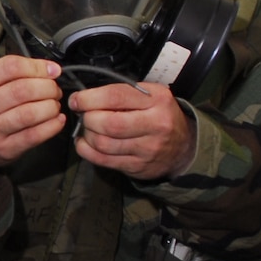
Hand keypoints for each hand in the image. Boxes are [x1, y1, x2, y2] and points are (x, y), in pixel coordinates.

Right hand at [0, 55, 65, 176]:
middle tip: (54, 90)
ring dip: (51, 106)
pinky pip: (34, 135)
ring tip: (54, 105)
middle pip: (22, 90)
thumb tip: (50, 70)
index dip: (37, 66)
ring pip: (30, 113)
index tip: (51, 70)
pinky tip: (57, 120)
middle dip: (47, 87)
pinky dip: (52, 126)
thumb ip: (12, 75)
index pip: (10, 67)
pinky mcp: (4, 149)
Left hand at [67, 81, 195, 178]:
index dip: (89, 98)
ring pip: (103, 143)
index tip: (77, 99)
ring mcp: (147, 149)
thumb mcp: (151, 96)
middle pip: (109, 123)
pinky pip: (102, 160)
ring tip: (87, 127)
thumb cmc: (160, 115)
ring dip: (87, 134)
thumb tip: (86, 96)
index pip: (116, 96)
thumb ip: (123, 93)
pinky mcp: (137, 166)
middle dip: (88, 118)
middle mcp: (155, 124)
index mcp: (157, 100)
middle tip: (83, 114)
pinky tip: (85, 142)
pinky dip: (86, 150)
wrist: (183, 147)